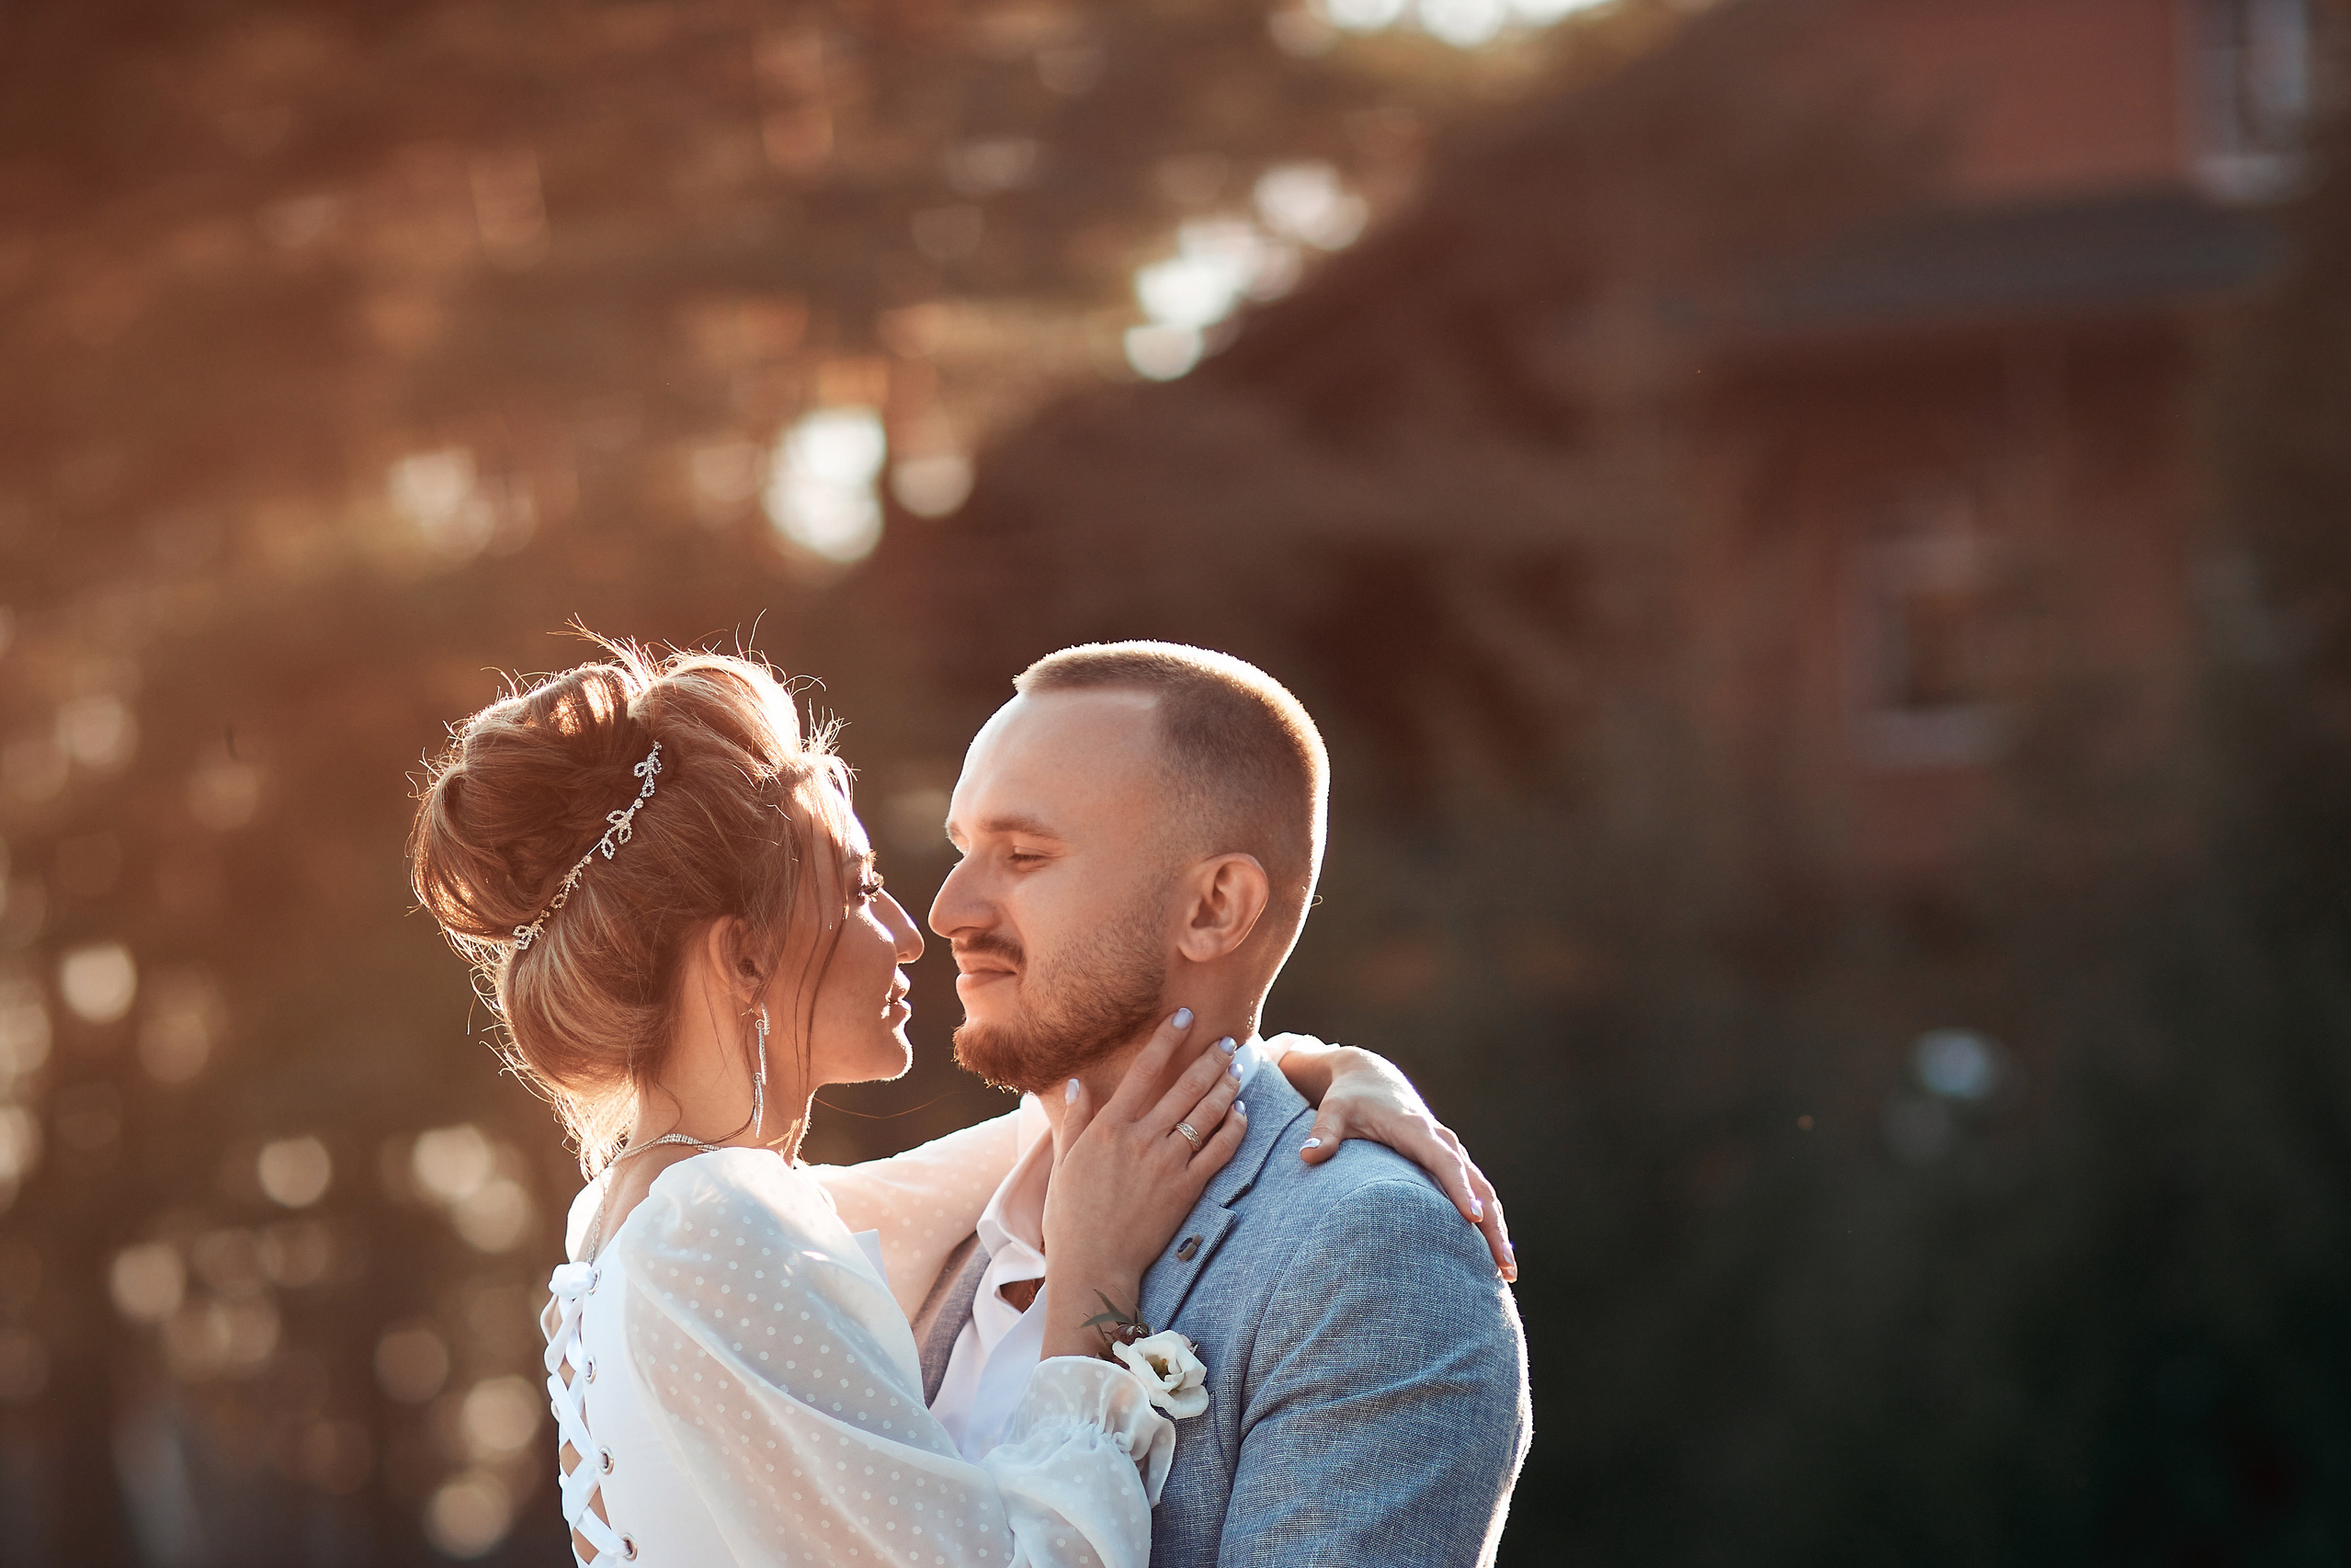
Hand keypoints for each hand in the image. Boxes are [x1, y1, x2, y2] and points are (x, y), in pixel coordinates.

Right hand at [1039, 1008, 1247, 1358]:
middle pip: (1185, 1087)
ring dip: (1226, 1086)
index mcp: (1109, 1127)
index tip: (1184, 1016)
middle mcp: (1141, 1138)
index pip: (1144, 1070)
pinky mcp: (1186, 1189)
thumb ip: (1075, 1120)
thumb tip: (1077, 1081)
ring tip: (1239, 1068)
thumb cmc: (1071, 1217)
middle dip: (1209, 1059)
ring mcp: (1167, 1163)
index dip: (1167, 1039)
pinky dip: (1233, 1128)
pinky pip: (1218, 1151)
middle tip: (1228, 1040)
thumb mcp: (1064, 1163)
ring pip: (1206, 1114)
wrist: (1094, 1265)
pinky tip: (1242, 1113)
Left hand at [1285, 1042, 1514, 1281]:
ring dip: (1498, 1228)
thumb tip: (1308, 1156)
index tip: (1472, 1219)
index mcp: (1416, 1129)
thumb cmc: (1349, 1098)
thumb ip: (1323, 1133)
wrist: (1370, 1076)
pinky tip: (1494, 1252)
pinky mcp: (1449, 1160)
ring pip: (1484, 1190)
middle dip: (1493, 1224)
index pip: (1445, 1161)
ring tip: (1508, 1272)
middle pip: (1477, 1183)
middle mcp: (1441, 1140)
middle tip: (1504, 1266)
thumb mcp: (1333, 1110)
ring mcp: (1449, 1151)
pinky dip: (1489, 1219)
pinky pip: (1477, 1190)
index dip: (1459, 1189)